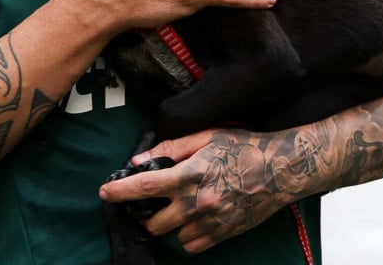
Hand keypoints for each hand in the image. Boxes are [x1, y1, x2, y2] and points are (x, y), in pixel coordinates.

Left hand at [99, 128, 306, 253]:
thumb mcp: (206, 136)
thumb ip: (171, 148)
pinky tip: (196, 216)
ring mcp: (210, 222)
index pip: (144, 186)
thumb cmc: (242, 146)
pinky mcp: (222, 234)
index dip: (120, 192)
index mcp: (190, 174)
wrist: (279, 170)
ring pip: (173, 236)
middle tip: (152, 199)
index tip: (103, 192)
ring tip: (181, 204)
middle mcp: (197, 202)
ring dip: (170, 223)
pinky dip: (188, 234)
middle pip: (154, 222)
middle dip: (146, 212)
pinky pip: (193, 245)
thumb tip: (138, 161)